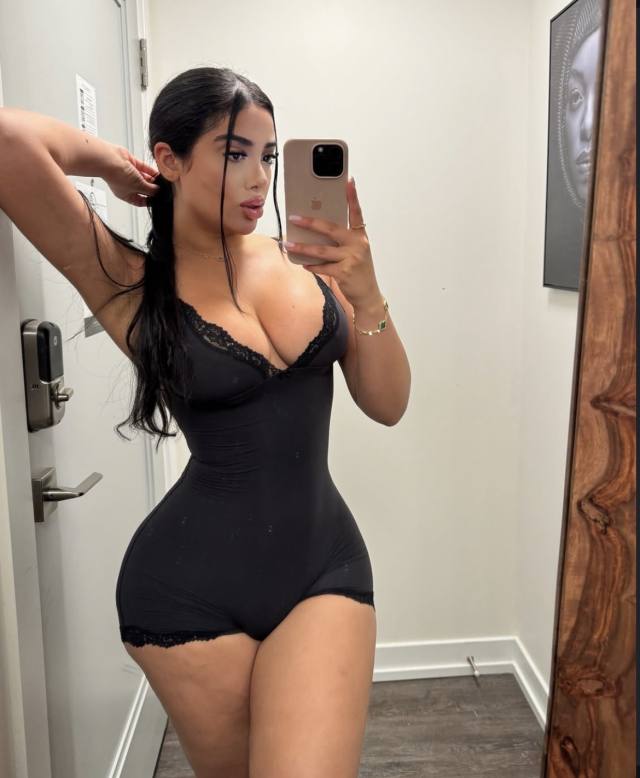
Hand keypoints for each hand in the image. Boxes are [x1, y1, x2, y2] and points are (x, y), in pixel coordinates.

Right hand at [105, 145, 159, 206]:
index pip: (140, 201)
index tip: (158, 200)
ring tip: (162, 182)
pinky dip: (151, 170)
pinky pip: (144, 168)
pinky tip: (159, 173)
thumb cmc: (117, 175)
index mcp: (126, 195)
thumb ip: (150, 190)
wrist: (109, 159)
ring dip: (153, 180)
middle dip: (153, 189)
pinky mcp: (132, 163)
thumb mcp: (138, 187)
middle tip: (162, 189)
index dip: (149, 201)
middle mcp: (127, 185)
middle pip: (144, 189)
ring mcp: (130, 174)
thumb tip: (158, 191)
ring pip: (144, 178)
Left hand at [283, 178, 380, 308]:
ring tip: (288, 244)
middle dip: (310, 223)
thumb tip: (316, 232)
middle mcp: (357, 245)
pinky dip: (311, 266)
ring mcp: (351, 259)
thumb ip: (341, 241)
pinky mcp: (343, 273)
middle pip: (331, 229)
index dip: (353, 197)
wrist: (368, 294)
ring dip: (302, 247)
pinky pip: (322, 267)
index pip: (356, 213)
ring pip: (321, 250)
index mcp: (360, 236)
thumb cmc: (358, 270)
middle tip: (294, 218)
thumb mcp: (355, 251)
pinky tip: (303, 264)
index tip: (349, 181)